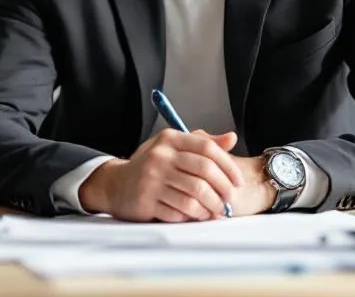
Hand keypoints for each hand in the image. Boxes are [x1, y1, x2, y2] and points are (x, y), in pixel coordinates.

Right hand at [79, 129, 244, 221]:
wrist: (116, 183)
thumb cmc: (151, 165)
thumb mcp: (173, 147)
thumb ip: (202, 142)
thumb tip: (232, 138)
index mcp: (170, 139)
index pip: (207, 148)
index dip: (227, 165)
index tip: (238, 180)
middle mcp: (160, 156)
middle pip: (204, 171)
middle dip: (223, 188)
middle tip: (229, 199)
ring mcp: (152, 179)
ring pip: (194, 195)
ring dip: (210, 206)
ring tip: (216, 210)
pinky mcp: (146, 200)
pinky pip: (178, 212)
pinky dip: (192, 217)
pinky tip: (197, 216)